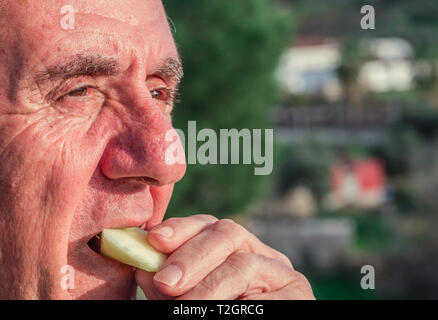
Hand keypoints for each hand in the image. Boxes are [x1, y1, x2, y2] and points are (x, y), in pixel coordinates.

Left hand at [136, 214, 314, 299]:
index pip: (209, 226)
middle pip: (229, 233)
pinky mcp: (300, 295)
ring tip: (185, 307)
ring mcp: (283, 273)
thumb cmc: (214, 312)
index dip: (182, 228)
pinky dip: (237, 305)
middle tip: (167, 282)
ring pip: (243, 264)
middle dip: (193, 256)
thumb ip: (169, 286)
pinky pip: (265, 296)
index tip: (155, 239)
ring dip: (208, 288)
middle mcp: (261, 254)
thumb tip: (144, 267)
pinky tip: (224, 308)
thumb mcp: (189, 299)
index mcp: (236, 251)